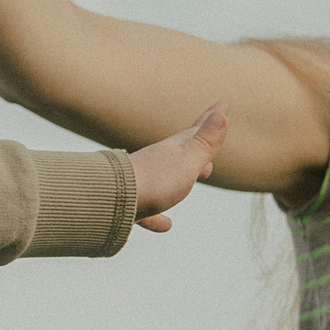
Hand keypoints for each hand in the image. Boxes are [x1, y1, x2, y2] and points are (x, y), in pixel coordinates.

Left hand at [130, 102, 227, 232]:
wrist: (108, 202)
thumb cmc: (153, 180)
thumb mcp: (186, 160)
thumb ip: (205, 141)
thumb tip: (222, 111)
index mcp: (173, 151)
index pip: (195, 131)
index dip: (210, 119)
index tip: (222, 104)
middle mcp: (156, 164)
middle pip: (180, 152)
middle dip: (195, 144)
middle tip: (204, 138)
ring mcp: (141, 185)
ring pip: (163, 179)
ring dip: (178, 178)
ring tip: (187, 181)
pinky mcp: (130, 208)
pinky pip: (148, 212)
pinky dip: (158, 217)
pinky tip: (166, 225)